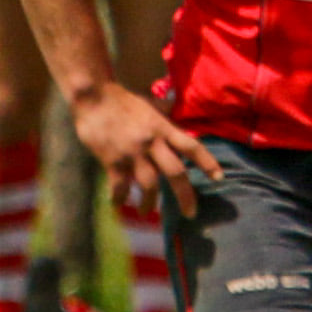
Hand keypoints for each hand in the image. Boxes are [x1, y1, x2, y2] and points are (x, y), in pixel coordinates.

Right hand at [71, 82, 221, 217]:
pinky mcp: (112, 161)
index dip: (207, 163)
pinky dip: (119, 199)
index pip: (191, 147)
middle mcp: (152, 142)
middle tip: (190, 214)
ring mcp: (132, 153)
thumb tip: (171, 106)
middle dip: (185, 196)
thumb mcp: (148, 104)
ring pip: (149, 185)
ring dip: (149, 203)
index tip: (218, 178)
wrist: (92, 97)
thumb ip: (161, 111)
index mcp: (163, 127)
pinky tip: (118, 205)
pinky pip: (120, 187)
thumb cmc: (119, 99)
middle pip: (175, 173)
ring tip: (147, 212)